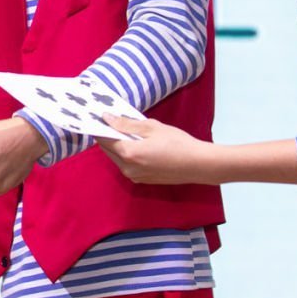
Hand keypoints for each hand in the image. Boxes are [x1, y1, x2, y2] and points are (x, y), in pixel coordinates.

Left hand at [96, 115, 210, 183]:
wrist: (198, 165)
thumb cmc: (178, 143)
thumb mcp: (152, 127)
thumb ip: (126, 124)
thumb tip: (107, 118)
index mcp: (128, 153)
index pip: (104, 139)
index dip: (99, 127)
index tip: (98, 117)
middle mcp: (127, 168)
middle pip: (107, 149)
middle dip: (107, 136)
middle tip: (112, 121)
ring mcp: (134, 176)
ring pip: (116, 158)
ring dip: (117, 145)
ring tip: (126, 131)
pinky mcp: (141, 180)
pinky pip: (126, 165)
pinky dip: (127, 154)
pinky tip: (137, 144)